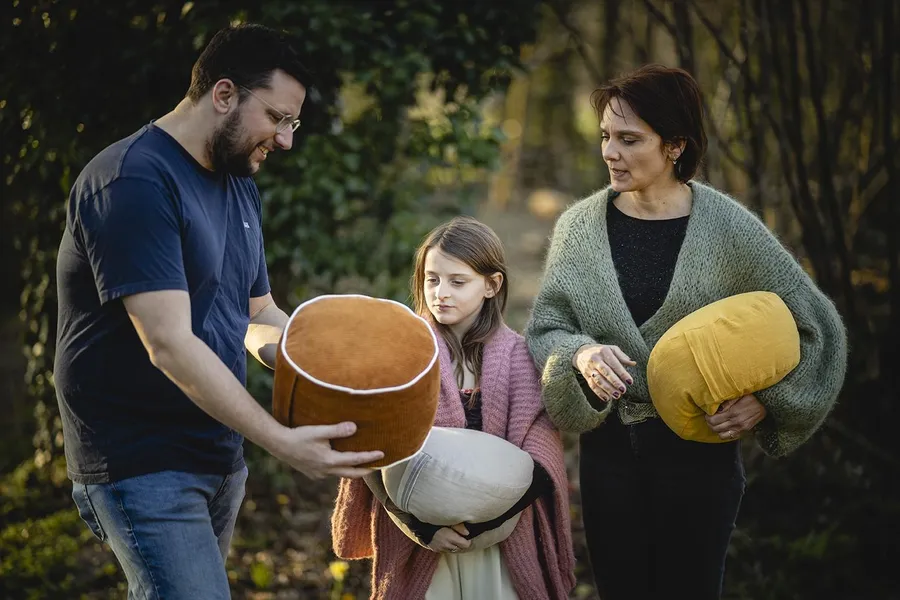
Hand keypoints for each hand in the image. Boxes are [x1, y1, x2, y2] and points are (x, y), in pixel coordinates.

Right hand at [268, 422, 383, 479]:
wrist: (279, 445)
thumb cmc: (299, 436)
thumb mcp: (319, 431)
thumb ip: (337, 430)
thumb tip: (354, 427)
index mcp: (330, 461)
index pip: (355, 460)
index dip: (370, 457)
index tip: (383, 454)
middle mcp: (326, 471)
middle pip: (351, 473)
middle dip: (365, 470)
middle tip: (378, 466)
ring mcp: (319, 474)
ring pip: (340, 474)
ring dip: (352, 470)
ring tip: (363, 464)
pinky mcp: (313, 473)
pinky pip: (331, 473)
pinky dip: (340, 469)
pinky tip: (341, 463)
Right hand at [426, 524, 470, 552]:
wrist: (420, 527)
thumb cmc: (435, 521)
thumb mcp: (448, 521)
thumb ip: (459, 526)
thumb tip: (467, 533)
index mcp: (451, 538)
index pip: (465, 545)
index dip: (467, 541)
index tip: (466, 536)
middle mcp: (446, 545)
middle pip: (460, 549)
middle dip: (462, 544)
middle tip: (462, 537)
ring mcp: (441, 549)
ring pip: (453, 551)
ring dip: (455, 546)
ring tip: (454, 539)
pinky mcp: (436, 550)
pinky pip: (445, 551)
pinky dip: (448, 547)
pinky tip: (447, 541)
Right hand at [573, 344, 636, 401]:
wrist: (581, 353)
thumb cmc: (601, 351)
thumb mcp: (611, 349)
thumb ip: (622, 356)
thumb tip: (633, 363)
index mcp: (604, 352)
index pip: (614, 363)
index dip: (622, 373)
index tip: (630, 381)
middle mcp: (596, 360)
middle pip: (605, 371)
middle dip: (615, 381)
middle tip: (623, 390)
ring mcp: (590, 368)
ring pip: (598, 380)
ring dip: (607, 389)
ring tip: (617, 396)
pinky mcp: (586, 376)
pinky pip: (592, 385)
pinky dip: (599, 393)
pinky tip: (607, 398)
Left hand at [705, 394, 766, 440]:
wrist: (766, 404)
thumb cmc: (751, 398)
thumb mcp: (738, 396)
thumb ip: (726, 403)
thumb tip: (715, 408)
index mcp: (732, 413)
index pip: (713, 420)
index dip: (708, 417)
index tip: (708, 414)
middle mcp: (736, 423)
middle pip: (715, 428)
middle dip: (710, 423)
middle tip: (710, 418)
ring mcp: (740, 429)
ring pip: (721, 435)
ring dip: (716, 429)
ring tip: (716, 423)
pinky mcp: (744, 432)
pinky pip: (730, 437)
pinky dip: (724, 433)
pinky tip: (724, 427)